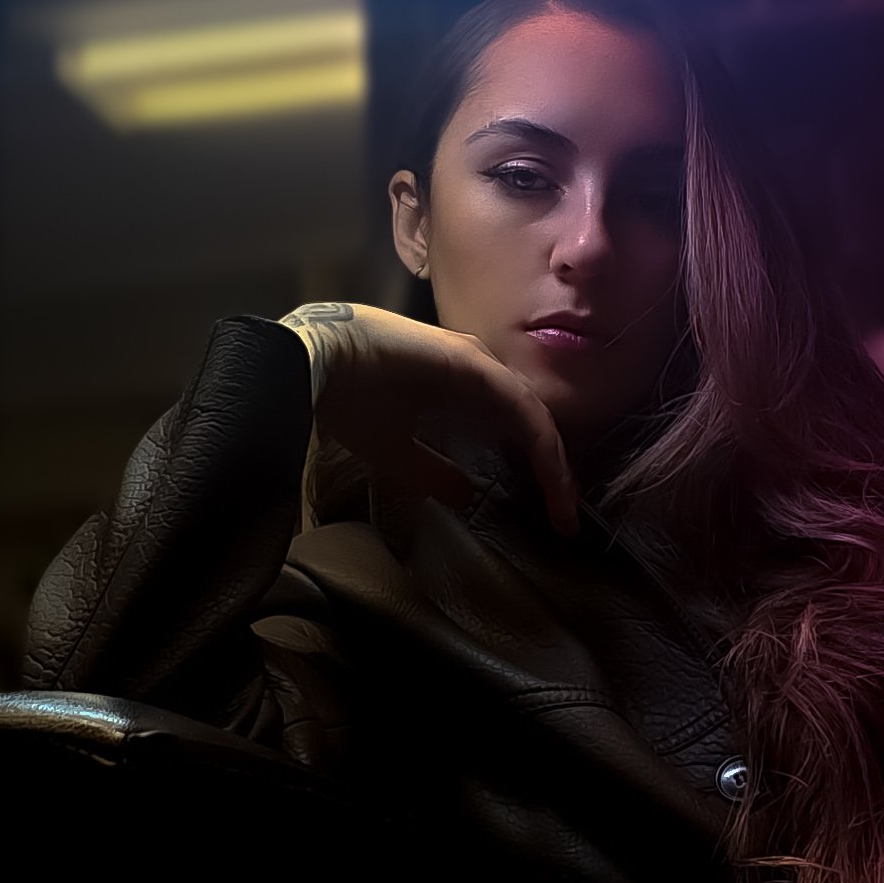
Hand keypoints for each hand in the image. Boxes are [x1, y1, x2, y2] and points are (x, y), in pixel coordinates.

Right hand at [281, 301, 580, 534]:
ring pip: (533, 417)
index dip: (537, 473)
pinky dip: (540, 441)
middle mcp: (478, 373)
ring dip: (554, 463)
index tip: (552, 519)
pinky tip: (550, 472)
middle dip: (554, 473)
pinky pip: (521, 406)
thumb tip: (467, 496)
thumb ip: (433, 472)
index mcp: (460, 390)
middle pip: (532, 425)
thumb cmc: (348, 400)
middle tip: (567, 519)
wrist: (316, 363)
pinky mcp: (474, 363)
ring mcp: (479, 365)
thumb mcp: (396, 452)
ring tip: (565, 506)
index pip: (515, 431)